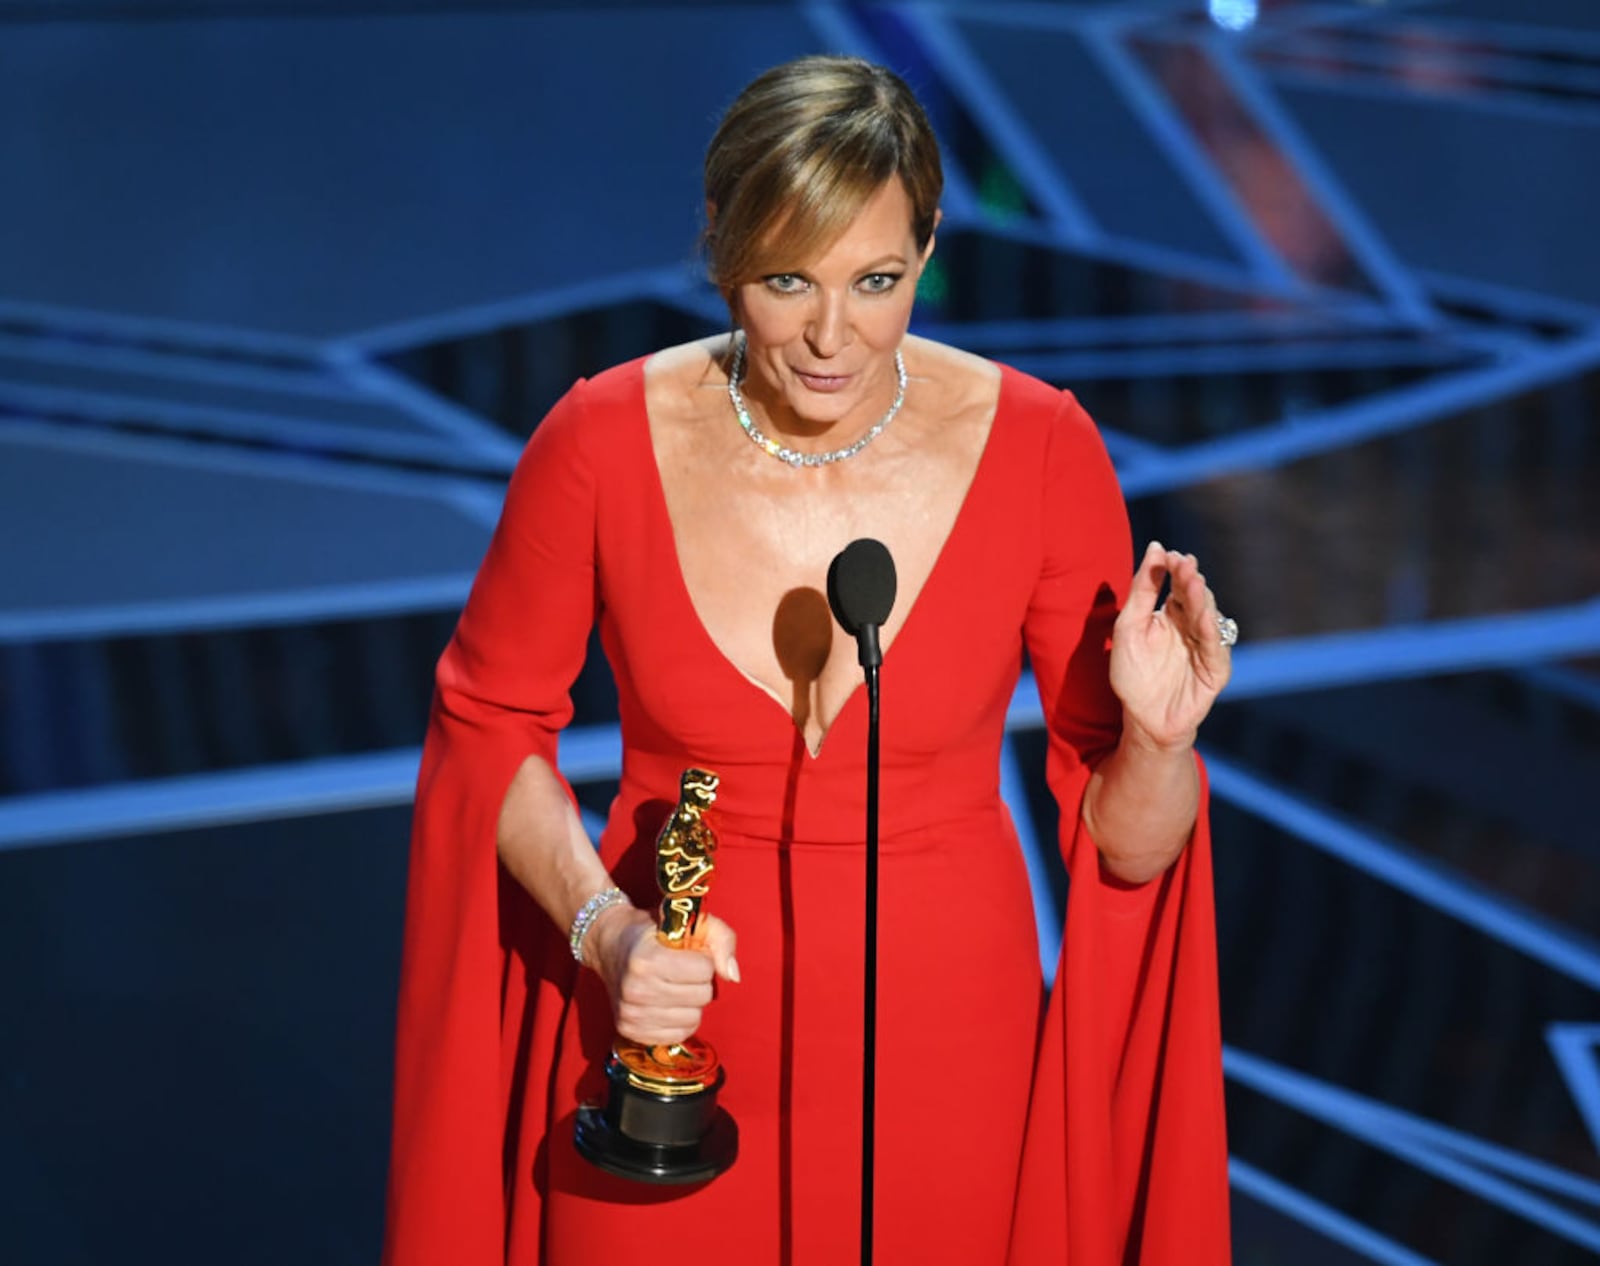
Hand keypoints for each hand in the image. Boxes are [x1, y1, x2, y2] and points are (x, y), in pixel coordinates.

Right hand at [584, 904, 740, 1045]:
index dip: (702, 959)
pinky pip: (678, 1036)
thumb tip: (733, 976)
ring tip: (673, 986)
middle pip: (702, 997)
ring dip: (691, 1003)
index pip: (705, 970)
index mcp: (648, 960)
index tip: (686, 953)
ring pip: (693, 1020)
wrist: (610, 945)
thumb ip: (722, 939)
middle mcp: (636, 990)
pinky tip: (667, 1004)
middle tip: (681, 970)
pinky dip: (679, 1021)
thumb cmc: (654, 931)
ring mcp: (631, 1014)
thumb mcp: (690, 922)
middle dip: (699, 982)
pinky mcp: (630, 1031)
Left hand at [1108, 541, 1232, 752]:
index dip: (1175, 569)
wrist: (1142, 719)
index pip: (1177, 584)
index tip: (1168, 554)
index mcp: (1172, 614)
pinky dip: (1210, 631)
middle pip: (1195, 597)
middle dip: (1189, 579)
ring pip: (1208, 617)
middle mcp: (1192, 626)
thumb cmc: (1133, 675)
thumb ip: (1142, 590)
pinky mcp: (1216, 669)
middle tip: (1184, 563)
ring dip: (1202, 600)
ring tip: (1193, 582)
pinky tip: (1204, 617)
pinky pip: (1215, 647)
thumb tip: (1156, 547)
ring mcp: (1206, 646)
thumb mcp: (1129, 627)